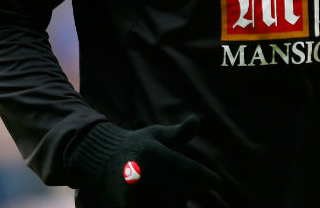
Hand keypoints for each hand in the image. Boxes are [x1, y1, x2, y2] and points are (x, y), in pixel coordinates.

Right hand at [69, 115, 221, 205]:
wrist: (103, 161)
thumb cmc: (139, 145)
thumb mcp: (158, 135)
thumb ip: (179, 132)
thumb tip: (197, 120)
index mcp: (151, 151)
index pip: (184, 167)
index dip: (203, 176)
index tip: (216, 181)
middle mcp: (141, 171)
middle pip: (181, 189)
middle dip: (190, 189)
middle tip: (191, 183)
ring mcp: (133, 191)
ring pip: (171, 203)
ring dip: (176, 200)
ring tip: (167, 187)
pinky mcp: (129, 205)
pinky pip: (157, 207)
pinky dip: (162, 203)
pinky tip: (158, 195)